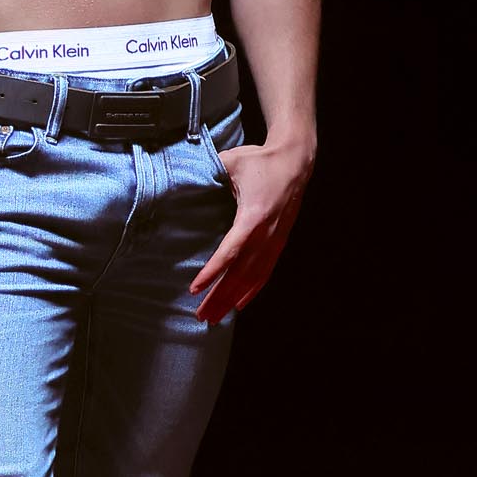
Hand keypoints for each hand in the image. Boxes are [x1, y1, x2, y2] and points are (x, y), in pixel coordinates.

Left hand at [189, 135, 313, 322]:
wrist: (295, 160)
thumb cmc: (259, 160)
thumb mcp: (230, 162)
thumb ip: (208, 173)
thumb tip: (181, 178)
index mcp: (253, 216)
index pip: (230, 252)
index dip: (212, 272)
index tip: (195, 288)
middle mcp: (266, 233)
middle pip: (240, 273)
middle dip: (219, 297)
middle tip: (201, 316)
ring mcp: (275, 240)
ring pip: (252, 278)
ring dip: (232, 299)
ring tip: (214, 317)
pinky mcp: (279, 242)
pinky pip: (265, 272)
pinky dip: (252, 290)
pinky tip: (239, 304)